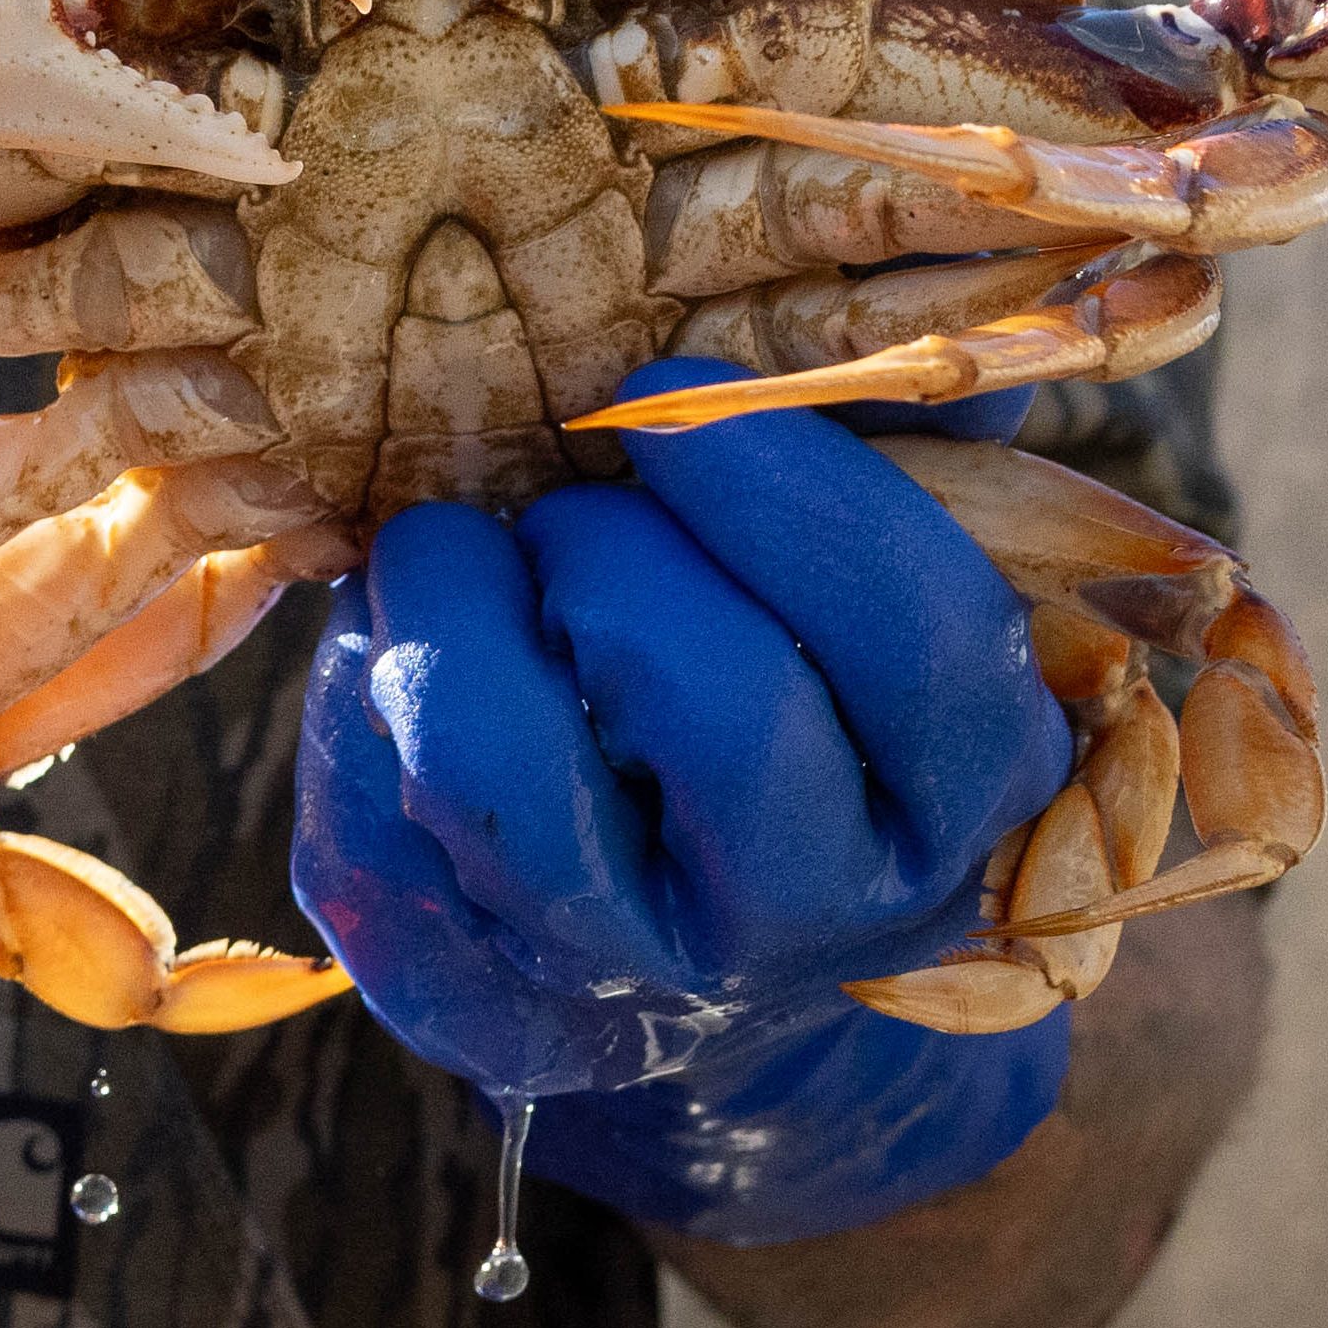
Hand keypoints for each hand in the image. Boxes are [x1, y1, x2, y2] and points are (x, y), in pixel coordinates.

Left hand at [292, 365, 1075, 1242]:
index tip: (669, 383)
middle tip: (563, 505)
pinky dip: (367, 698)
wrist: (674, 944)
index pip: (928, 631)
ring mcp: (644, 980)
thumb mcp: (856, 578)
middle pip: (727, 702)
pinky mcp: (478, 1003)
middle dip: (609, 550)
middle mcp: (820, 912)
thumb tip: (931, 324)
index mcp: (961, 787)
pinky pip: (381, 832)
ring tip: (463, 559)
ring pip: (519, 784)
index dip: (787, 478)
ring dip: (464, 621)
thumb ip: (903, 447)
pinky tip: (401, 653)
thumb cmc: (770, 692)